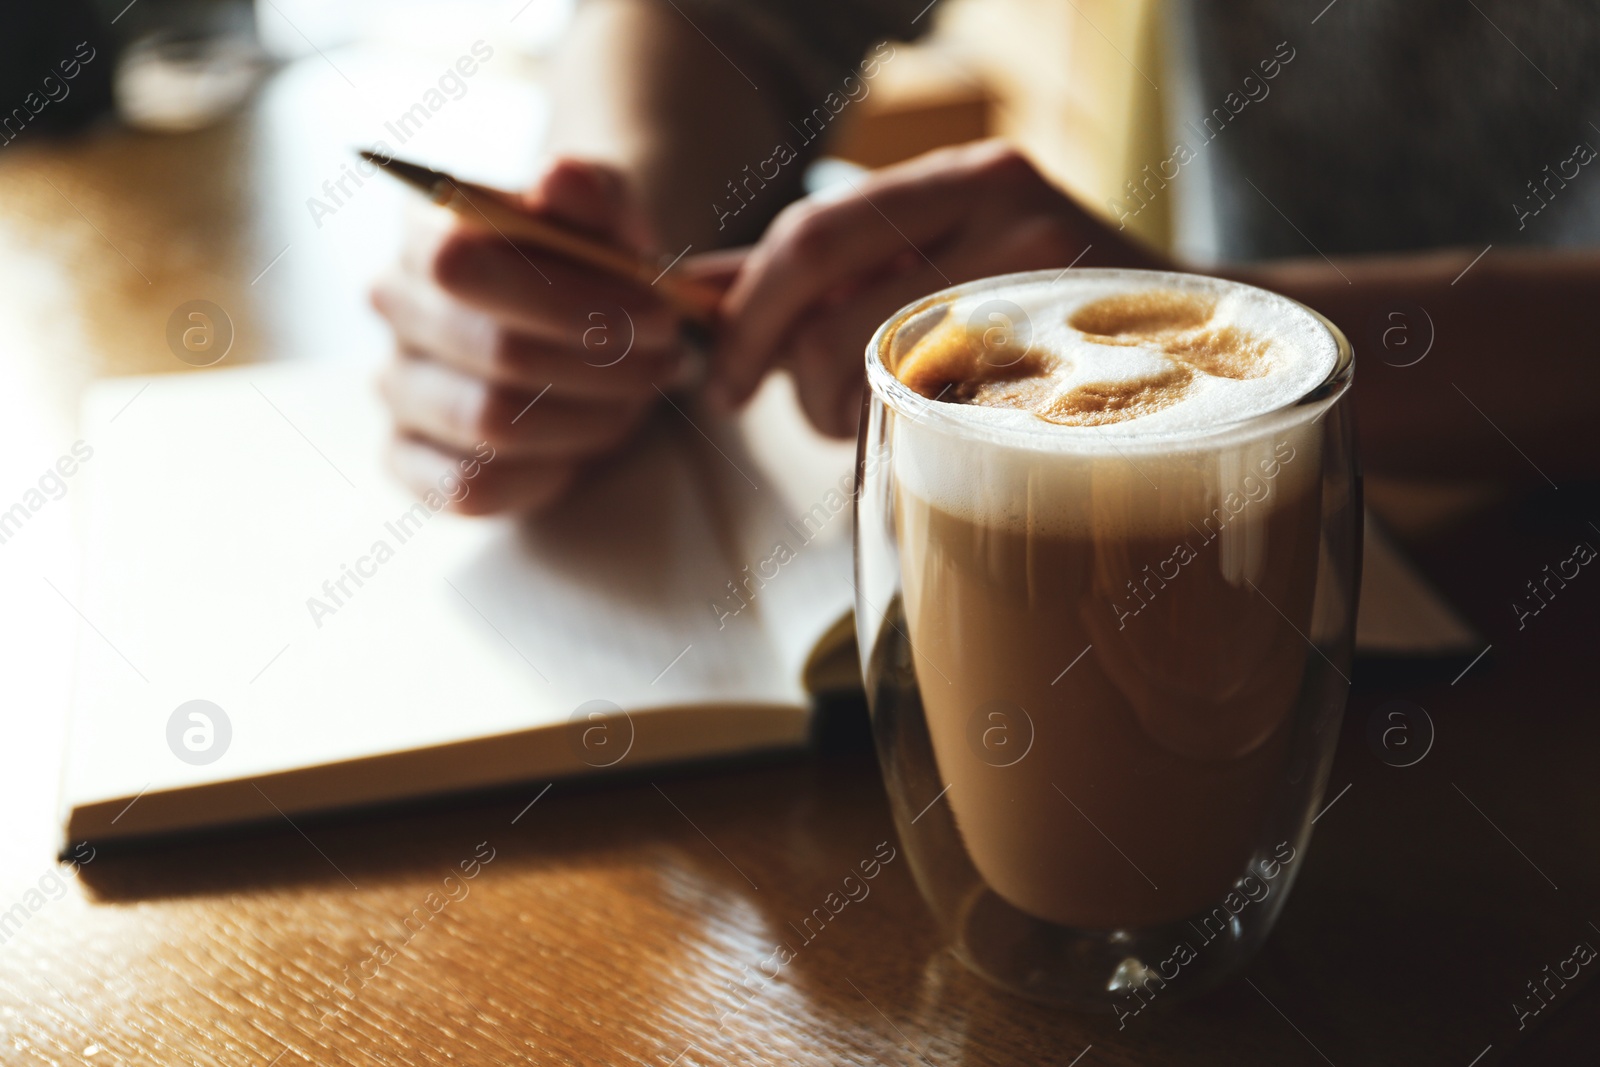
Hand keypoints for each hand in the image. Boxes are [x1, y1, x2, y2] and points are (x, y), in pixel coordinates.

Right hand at [371, 159, 733, 514]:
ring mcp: (396, 386)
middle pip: (495, 352)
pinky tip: (585, 446)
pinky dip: (546, 473)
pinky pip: (470, 486)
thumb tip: (559, 177)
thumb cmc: (595, 268)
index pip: (463, 265)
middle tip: (669, 362)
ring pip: (490, 424)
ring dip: (590, 419)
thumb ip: (594, 193)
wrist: (587, 325)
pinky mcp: (406, 458)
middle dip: (605, 365)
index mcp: (429, 230)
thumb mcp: (611, 220)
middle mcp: (396, 306)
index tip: (661, 314)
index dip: (570, 300)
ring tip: (636, 399)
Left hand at [709, 140, 1172, 436]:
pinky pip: (931, 430)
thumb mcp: (950, 250)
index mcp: (965, 176)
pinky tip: (930, 434)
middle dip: (788, 380)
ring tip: (886, 415)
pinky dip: (899, 444)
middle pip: (828, 316)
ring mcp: (1044, 297)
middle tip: (793, 407)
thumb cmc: (1042, 306)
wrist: (1204, 337)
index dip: (746, 312)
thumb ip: (838, 266)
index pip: (813, 235)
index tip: (723, 375)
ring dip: (845, 419)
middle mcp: (1009, 218)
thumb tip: (701, 292)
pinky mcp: (1064, 373)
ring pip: (871, 381)